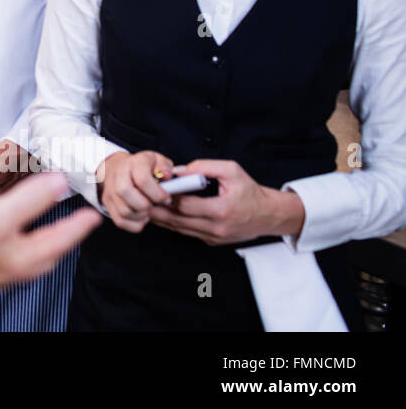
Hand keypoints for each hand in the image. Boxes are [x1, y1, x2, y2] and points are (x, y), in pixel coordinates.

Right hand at [0, 173, 100, 294]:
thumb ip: (31, 199)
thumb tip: (60, 183)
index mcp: (24, 257)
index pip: (61, 238)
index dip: (78, 224)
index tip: (94, 216)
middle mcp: (14, 268)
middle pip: (48, 251)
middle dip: (63, 237)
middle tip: (76, 224)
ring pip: (30, 256)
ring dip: (42, 241)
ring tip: (48, 230)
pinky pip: (10, 255)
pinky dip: (20, 243)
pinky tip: (9, 237)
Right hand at [96, 149, 174, 232]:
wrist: (120, 167)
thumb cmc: (145, 167)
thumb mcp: (158, 161)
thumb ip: (165, 167)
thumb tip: (167, 175)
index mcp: (134, 163)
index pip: (142, 179)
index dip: (158, 193)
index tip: (167, 198)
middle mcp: (118, 175)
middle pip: (126, 192)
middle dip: (145, 205)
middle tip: (154, 205)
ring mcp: (110, 190)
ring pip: (123, 211)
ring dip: (141, 216)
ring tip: (148, 211)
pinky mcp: (107, 203)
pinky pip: (120, 221)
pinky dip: (134, 224)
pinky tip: (142, 216)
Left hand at [147, 159, 305, 245]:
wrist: (268, 215)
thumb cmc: (249, 191)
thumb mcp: (231, 170)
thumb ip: (203, 167)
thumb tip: (178, 171)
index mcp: (220, 210)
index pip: (183, 206)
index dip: (167, 196)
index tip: (156, 187)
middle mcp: (215, 227)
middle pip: (176, 221)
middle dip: (157, 209)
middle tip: (141, 199)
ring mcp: (213, 237)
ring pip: (179, 229)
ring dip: (162, 219)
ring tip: (146, 205)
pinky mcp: (211, 241)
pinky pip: (187, 233)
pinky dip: (174, 224)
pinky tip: (164, 213)